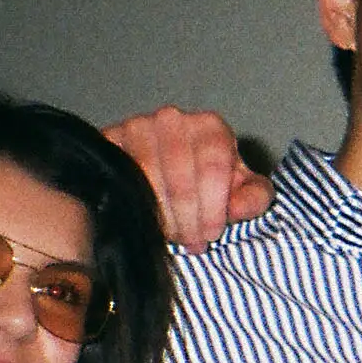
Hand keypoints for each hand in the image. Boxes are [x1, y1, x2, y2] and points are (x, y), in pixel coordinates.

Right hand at [106, 106, 270, 249]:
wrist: (164, 177)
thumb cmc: (210, 184)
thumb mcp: (241, 192)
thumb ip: (254, 198)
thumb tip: (239, 208)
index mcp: (210, 126)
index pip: (213, 165)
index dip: (213, 205)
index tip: (211, 235)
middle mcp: (172, 119)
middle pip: (180, 173)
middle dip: (188, 217)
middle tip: (192, 243)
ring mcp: (136, 125)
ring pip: (146, 175)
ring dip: (161, 214)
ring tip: (172, 236)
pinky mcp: (107, 139)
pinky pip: (118, 174)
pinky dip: (133, 202)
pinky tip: (144, 220)